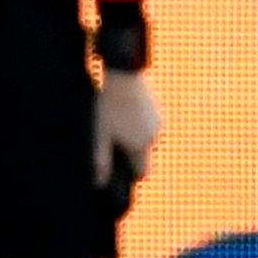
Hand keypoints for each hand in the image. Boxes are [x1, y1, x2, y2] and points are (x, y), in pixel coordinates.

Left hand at [94, 67, 161, 190]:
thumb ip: (102, 161)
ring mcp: (157, 121)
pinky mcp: (157, 108)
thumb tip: (100, 184)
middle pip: (144, 155)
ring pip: (146, 138)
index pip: (143, 172)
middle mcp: (153, 136)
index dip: (131, 173)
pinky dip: (138, 123)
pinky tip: (124, 110)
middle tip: (111, 138)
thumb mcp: (100, 134)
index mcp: (140, 146)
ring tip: (116, 120)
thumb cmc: (108, 105)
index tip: (117, 163)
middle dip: (131, 153)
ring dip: (135, 136)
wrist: (123, 74)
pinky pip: (148, 124)